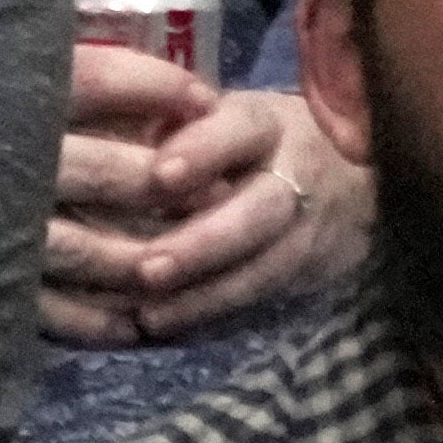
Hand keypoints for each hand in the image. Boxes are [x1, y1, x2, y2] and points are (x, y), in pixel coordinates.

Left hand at [43, 46, 358, 344]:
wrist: (349, 178)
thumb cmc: (247, 137)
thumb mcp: (220, 113)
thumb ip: (168, 118)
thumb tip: (92, 125)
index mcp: (266, 124)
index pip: (241, 130)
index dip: (204, 151)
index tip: (160, 175)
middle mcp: (296, 175)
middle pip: (260, 211)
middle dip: (204, 243)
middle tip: (149, 268)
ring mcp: (310, 230)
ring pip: (265, 267)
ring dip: (206, 294)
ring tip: (149, 315)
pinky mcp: (309, 274)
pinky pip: (262, 301)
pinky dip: (213, 317)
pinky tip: (166, 329)